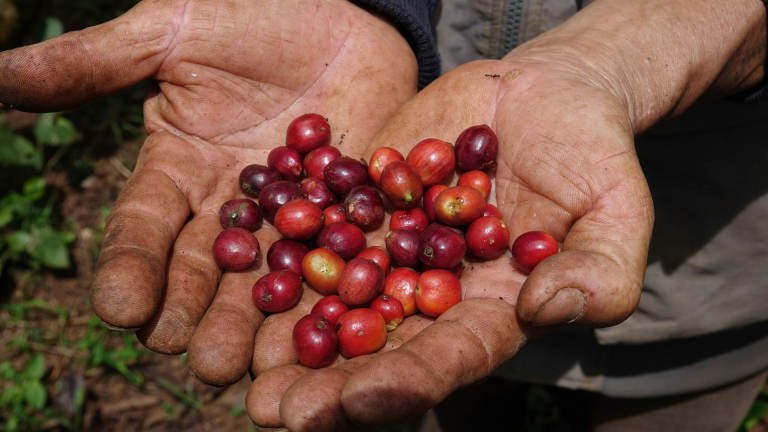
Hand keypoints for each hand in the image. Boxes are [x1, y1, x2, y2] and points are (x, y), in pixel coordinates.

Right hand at [0, 0, 417, 384]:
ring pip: (262, 279)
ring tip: (240, 366)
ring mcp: (288, 213)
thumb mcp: (173, 30)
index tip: (122, 310)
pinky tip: (318, 333)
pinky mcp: (345, 212)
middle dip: (191, 310)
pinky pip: (332, 259)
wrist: (346, 9)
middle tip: (185, 353)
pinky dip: (325, 295)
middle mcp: (227, 202)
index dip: (133, 266)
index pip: (145, 225)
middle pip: (203, 267)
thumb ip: (97, 63)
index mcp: (179, 166)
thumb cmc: (255, 11)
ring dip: (250, 324)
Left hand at [244, 55, 653, 428]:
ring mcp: (392, 248)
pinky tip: (236, 282)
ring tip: (238, 369)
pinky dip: (281, 256)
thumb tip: (550, 310)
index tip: (357, 404)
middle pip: (377, 347)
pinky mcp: (364, 204)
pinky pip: (319, 232)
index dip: (404, 383)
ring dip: (287, 336)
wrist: (542, 94)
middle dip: (328, 384)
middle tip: (274, 412)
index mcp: (491, 312)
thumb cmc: (591, 156)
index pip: (447, 360)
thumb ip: (600, 271)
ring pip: (335, 300)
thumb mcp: (616, 211)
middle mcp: (432, 292)